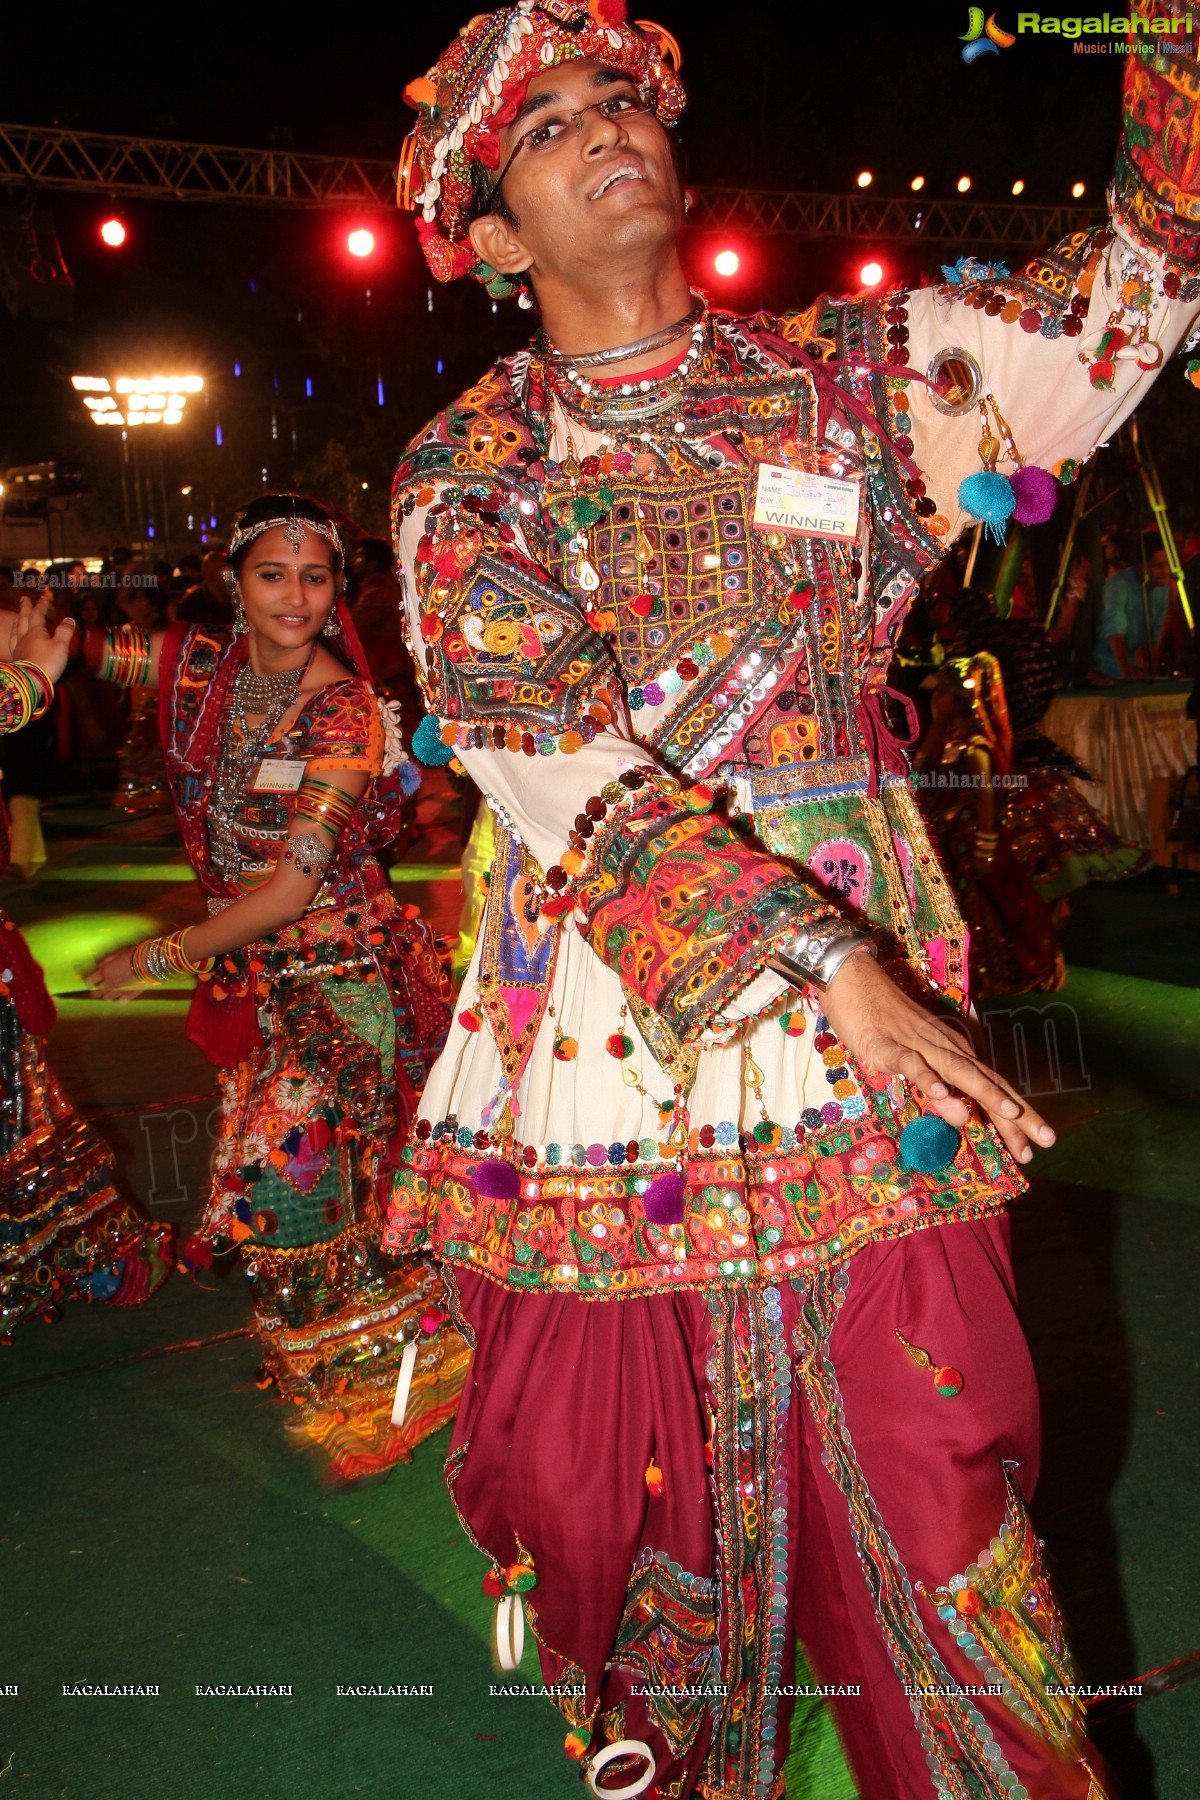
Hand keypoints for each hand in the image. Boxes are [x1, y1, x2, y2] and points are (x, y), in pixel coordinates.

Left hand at [9, 597, 76, 684]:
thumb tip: (69, 619)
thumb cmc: (47, 662)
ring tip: (18, 617)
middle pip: (24, 619)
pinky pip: (13, 642)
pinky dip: (14, 636)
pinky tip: (14, 638)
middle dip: (25, 608)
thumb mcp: (60, 646)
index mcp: (36, 632)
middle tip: (24, 598)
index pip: (37, 615)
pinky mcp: (16, 658)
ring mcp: (18, 647)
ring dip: (18, 621)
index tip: (43, 598)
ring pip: (16, 630)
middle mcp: (25, 637)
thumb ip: (65, 631)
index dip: (41, 606)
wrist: (31, 681)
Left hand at [86, 946, 140, 1001]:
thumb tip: (97, 966)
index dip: (89, 980)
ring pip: (107, 998)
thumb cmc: (132, 954)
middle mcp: (109, 984)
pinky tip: (120, 996)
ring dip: (107, 995)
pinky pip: (121, 1001)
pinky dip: (119, 999)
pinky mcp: (130, 995)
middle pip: (96, 993)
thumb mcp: (116, 953)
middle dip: (95, 991)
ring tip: (110, 991)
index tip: (90, 980)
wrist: (148, 961)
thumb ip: (105, 961)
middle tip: (98, 988)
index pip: (90, 981)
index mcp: (105, 972)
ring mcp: (120, 991)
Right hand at [821, 950, 1055, 1164]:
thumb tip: (964, 1121)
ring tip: (1010, 1114)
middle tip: (1047, 1140)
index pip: (992, 1088)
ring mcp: (919, 1045)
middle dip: (1017, 1114)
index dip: (1016, 1118)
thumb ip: (939, 1093)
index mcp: (954, 1054)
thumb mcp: (915, 1065)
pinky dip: (927, 1077)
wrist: (854, 979)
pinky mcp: (888, 1044)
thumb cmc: (885, 1023)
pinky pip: (911, 1063)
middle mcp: (946, 1049)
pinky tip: (941, 1092)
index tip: (1037, 1147)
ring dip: (986, 1092)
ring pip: (958, 1071)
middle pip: (987, 1084)